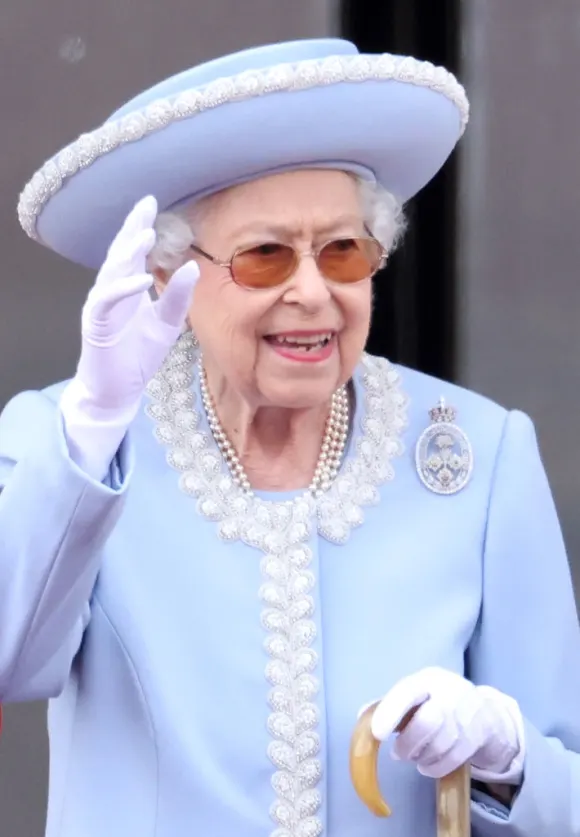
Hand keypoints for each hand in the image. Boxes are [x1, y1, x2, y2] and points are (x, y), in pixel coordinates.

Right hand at [60, 195, 198, 477]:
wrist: (118, 391)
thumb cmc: (139, 356)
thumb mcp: (167, 324)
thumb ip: (178, 297)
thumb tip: (193, 266)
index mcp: (128, 288)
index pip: (134, 251)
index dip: (140, 227)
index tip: (153, 204)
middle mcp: (112, 291)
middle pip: (120, 253)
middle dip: (132, 228)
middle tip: (146, 205)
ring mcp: (102, 306)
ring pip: (112, 271)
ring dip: (128, 253)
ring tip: (146, 234)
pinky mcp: (96, 324)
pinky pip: (107, 300)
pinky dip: (123, 289)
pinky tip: (141, 279)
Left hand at [368, 667, 524, 783]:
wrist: (485, 712)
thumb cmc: (439, 701)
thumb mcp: (416, 695)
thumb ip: (389, 705)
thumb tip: (362, 718)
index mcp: (428, 679)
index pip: (407, 692)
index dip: (390, 712)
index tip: (377, 734)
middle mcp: (450, 693)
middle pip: (428, 722)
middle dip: (408, 743)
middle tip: (397, 753)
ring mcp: (467, 715)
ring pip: (440, 744)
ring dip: (421, 757)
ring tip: (414, 757)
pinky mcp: (478, 737)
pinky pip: (452, 759)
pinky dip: (435, 767)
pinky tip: (427, 764)